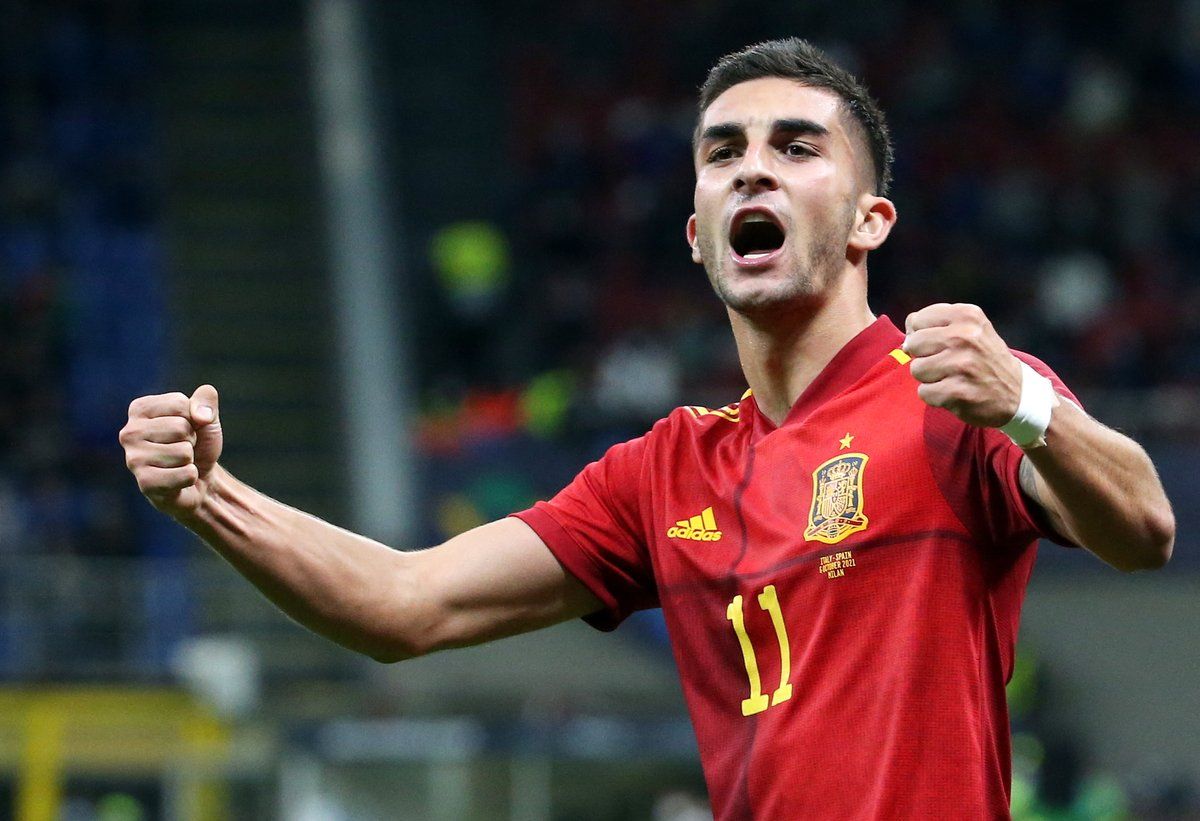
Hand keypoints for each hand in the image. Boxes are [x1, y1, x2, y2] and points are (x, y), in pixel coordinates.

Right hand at [120, 384, 222, 517]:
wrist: (200, 479)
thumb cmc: (198, 443)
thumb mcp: (206, 415)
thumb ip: (206, 399)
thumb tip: (201, 416)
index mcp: (139, 409)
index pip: (179, 404)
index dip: (193, 418)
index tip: (185, 428)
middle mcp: (129, 433)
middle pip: (180, 428)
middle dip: (191, 440)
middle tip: (183, 448)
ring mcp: (133, 460)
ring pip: (183, 452)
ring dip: (190, 459)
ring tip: (179, 463)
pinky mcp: (145, 483)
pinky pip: (186, 474)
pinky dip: (191, 477)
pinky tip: (178, 480)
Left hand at [902, 303, 1022, 427]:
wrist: (1018, 393)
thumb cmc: (984, 358)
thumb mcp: (970, 328)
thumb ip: (936, 324)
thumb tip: (906, 336)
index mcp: (967, 315)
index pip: (916, 320)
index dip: (921, 335)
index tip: (938, 344)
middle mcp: (966, 337)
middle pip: (912, 344)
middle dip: (923, 357)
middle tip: (945, 363)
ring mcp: (962, 365)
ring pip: (916, 369)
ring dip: (929, 378)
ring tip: (951, 378)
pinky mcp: (958, 392)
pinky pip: (924, 392)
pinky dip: (934, 396)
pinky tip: (954, 393)